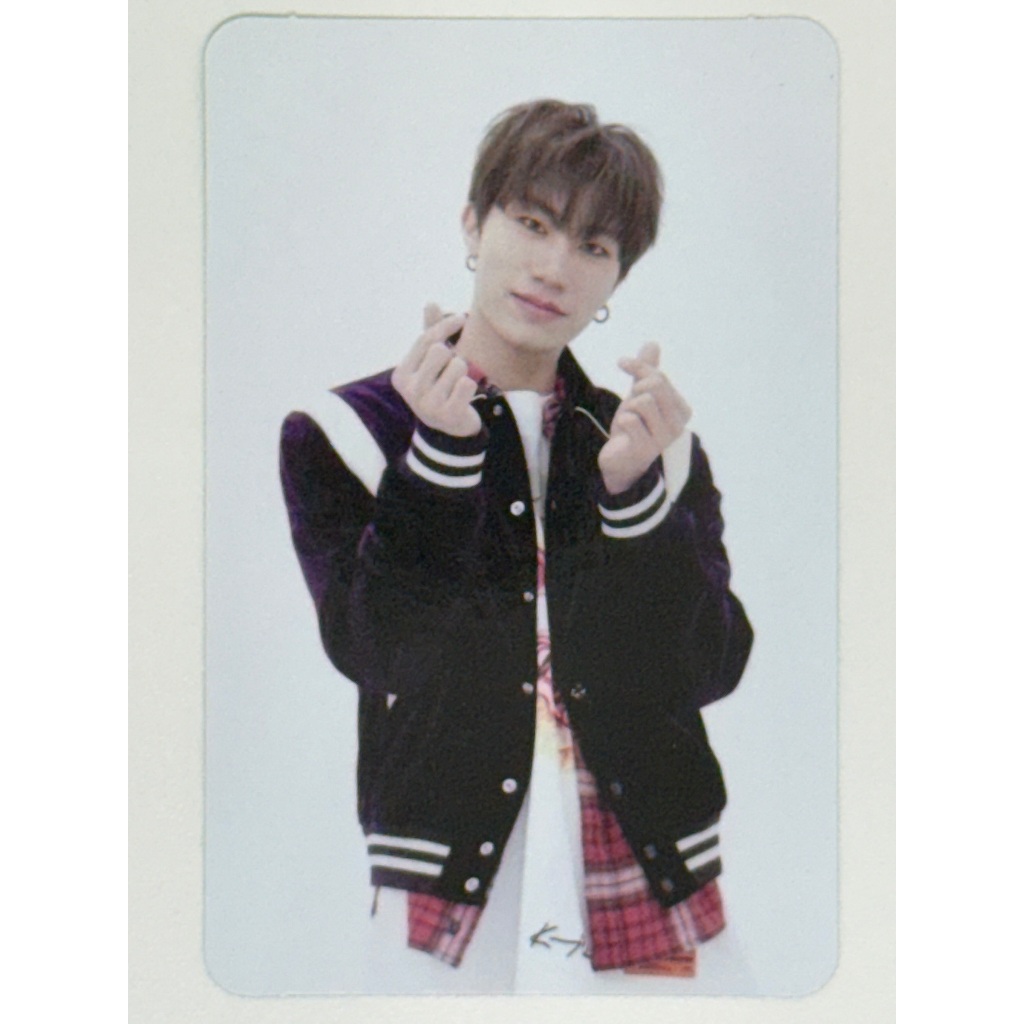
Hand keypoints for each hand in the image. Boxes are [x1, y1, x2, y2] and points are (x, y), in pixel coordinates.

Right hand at [392, 304, 480, 436]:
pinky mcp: (448, 414)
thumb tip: (431, 302)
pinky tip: (465, 395)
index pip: (426, 339)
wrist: (449, 430)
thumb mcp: (430, 363)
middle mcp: (410, 390)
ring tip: (458, 384)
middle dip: (453, 356)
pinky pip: (467, 383)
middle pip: (440, 351)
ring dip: (464, 372)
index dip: (446, 325)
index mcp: (401, 375)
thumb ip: (431, 334)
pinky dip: (472, 386)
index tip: (462, 318)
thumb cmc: (440, 387)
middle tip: (453, 369)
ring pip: (457, 366)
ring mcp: (428, 404)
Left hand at [598, 342, 691, 493]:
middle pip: (654, 385)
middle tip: (630, 403)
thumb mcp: (639, 395)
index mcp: (681, 409)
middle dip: (636, 389)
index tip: (622, 363)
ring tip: (629, 422)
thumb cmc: (634, 428)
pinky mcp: (645, 449)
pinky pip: (630, 420)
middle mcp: (678, 424)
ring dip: (628, 409)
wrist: (620, 461)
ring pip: (642, 402)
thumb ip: (647, 370)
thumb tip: (652, 343)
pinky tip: (624, 433)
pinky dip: (622, 422)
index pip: (659, 376)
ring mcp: (663, 438)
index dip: (638, 367)